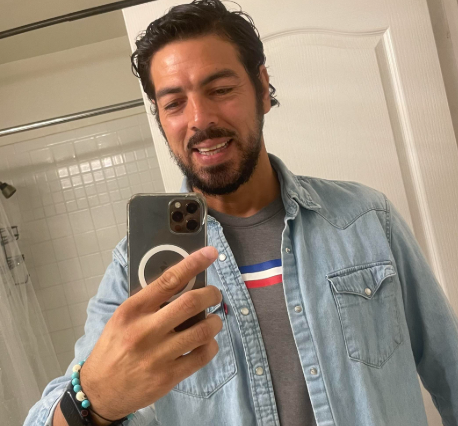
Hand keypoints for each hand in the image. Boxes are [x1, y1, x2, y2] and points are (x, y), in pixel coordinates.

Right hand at [79, 246, 221, 421]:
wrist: (100, 390)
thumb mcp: (124, 317)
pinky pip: (202, 356)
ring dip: (215, 322)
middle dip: (212, 294)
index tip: (210, 253)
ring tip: (213, 321)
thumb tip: (185, 283)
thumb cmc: (114, 347)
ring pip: (202, 330)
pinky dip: (211, 345)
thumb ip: (150, 302)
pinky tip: (207, 342)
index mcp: (133, 310)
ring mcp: (158, 355)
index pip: (168, 280)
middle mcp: (145, 330)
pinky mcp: (168, 377)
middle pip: (191, 303)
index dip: (193, 263)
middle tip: (215, 294)